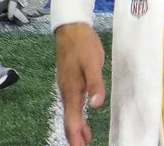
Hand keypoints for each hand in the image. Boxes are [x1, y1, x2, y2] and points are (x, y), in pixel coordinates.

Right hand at [55, 23, 105, 145]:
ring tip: (85, 140)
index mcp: (72, 90)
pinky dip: (78, 116)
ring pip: (71, 113)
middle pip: (69, 120)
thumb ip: (95, 84)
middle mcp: (67, 91)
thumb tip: (96, 105)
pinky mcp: (71, 81)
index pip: (72, 120)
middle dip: (74, 136)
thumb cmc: (83, 45)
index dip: (75, 136)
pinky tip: (84, 117)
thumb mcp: (92, 64)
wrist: (71, 29)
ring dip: (77, 128)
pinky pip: (73, 104)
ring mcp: (68, 87)